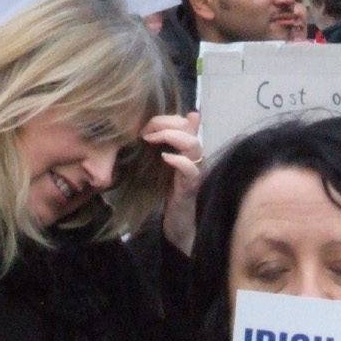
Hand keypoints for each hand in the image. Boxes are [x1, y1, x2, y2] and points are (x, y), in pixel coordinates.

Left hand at [142, 112, 202, 255]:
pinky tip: (165, 159)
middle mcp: (196, 156)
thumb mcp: (165, 162)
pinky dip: (178, 161)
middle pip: (188, 129)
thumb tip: (159, 130)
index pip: (183, 121)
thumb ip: (165, 144)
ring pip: (193, 145)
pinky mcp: (191, 187)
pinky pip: (191, 169)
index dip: (164, 120)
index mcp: (189, 148)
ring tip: (151, 140)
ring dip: (170, 137)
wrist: (179, 221)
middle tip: (145, 132)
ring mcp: (195, 170)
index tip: (144, 127)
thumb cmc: (171, 190)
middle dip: (165, 124)